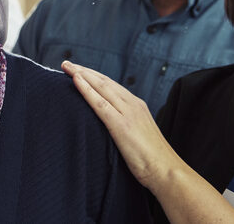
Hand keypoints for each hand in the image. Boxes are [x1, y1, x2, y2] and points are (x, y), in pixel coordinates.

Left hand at [62, 60, 179, 188]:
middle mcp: (133, 104)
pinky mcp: (121, 125)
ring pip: (101, 87)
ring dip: (82, 74)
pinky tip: (76, 81)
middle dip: (84, 71)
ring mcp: (128, 112)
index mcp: (137, 106)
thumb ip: (126, 126)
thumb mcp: (138, 136)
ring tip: (67, 67)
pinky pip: (100, 103)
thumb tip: (111, 127)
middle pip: (104, 81)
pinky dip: (86, 90)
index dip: (93, 76)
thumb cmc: (152, 160)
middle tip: (67, 63)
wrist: (167, 171)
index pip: (111, 85)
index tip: (78, 70)